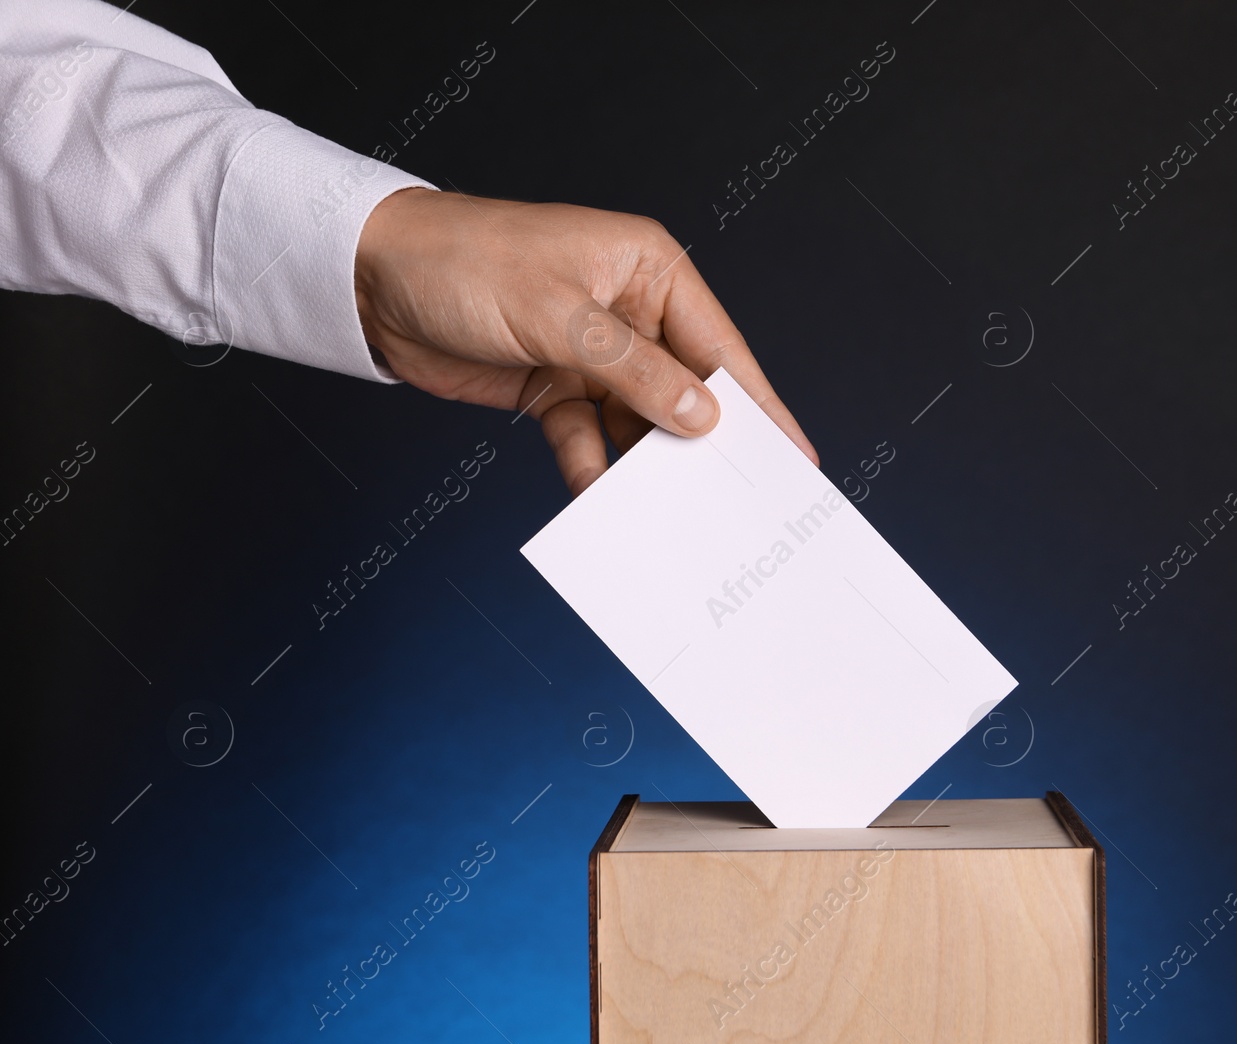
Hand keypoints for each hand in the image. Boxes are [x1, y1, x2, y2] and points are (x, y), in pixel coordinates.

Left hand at [354, 188, 816, 493]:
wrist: (367, 279)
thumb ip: (633, 370)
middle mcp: (630, 311)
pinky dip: (591, 470)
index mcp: (648, 269)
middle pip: (687, 388)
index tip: (793, 454)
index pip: (719, 344)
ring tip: (673, 514)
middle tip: (742, 499)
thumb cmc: (463, 261)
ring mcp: (592, 354)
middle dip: (708, 441)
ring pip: (640, 423)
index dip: (759, 401)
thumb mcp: (558, 313)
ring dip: (648, 465)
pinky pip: (588, 441)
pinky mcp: (553, 388)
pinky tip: (597, 501)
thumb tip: (703, 416)